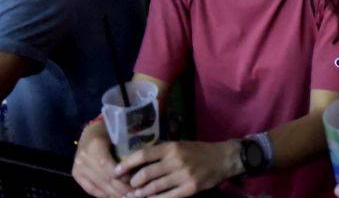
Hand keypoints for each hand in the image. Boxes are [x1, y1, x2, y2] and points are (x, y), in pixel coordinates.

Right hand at [72, 122, 130, 197]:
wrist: (90, 131)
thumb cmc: (110, 130)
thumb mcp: (119, 136)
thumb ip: (126, 151)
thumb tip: (139, 169)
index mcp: (95, 146)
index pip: (109, 168)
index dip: (122, 180)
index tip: (135, 186)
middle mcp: (83, 158)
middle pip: (104, 179)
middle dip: (120, 191)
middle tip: (135, 196)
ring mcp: (78, 168)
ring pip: (98, 187)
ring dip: (113, 195)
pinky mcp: (76, 175)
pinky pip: (91, 189)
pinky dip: (104, 195)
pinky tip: (114, 197)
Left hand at [117, 140, 238, 197]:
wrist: (223, 159)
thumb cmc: (198, 151)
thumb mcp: (179, 144)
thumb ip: (161, 150)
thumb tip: (137, 158)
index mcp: (172, 147)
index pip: (143, 154)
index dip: (127, 164)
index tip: (115, 172)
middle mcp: (176, 160)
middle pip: (146, 173)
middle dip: (132, 183)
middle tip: (125, 187)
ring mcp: (183, 175)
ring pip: (154, 188)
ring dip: (140, 194)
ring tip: (132, 196)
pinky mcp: (189, 189)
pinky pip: (167, 197)